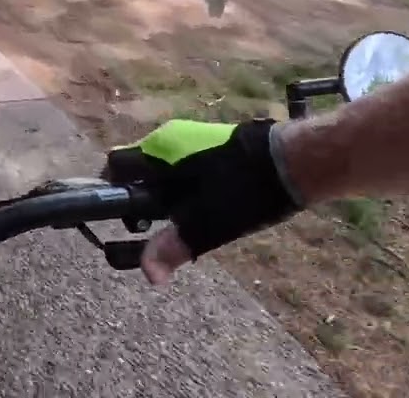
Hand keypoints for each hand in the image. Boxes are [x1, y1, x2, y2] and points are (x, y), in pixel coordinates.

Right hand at [104, 119, 299, 284]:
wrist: (296, 160)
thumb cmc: (244, 189)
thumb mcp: (205, 224)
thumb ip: (172, 247)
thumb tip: (147, 275)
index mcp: (157, 152)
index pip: (114, 166)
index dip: (112, 194)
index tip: (127, 220)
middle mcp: (168, 137)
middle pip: (138, 168)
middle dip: (142, 197)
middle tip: (158, 225)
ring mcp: (192, 135)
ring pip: (163, 167)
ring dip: (166, 192)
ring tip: (186, 219)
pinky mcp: (213, 140)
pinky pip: (185, 163)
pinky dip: (186, 184)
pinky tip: (209, 204)